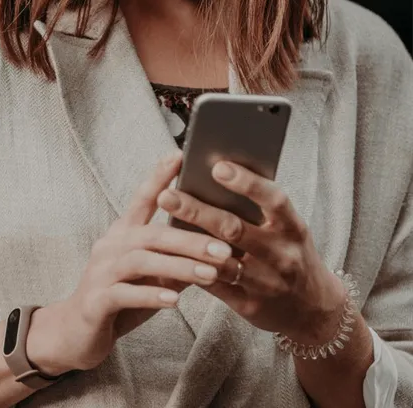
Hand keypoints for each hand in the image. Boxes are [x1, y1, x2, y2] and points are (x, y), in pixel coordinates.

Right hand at [39, 151, 232, 374]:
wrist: (75, 334)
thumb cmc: (121, 299)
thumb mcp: (151, 275)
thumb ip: (175, 259)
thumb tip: (215, 248)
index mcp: (123, 232)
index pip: (142, 198)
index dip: (159, 176)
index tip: (180, 155)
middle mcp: (110, 245)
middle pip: (152, 234)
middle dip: (190, 240)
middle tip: (224, 247)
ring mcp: (100, 272)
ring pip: (142, 261)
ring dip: (179, 267)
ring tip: (209, 274)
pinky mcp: (96, 301)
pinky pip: (125, 294)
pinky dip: (151, 295)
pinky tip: (175, 299)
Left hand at [157, 161, 345, 343]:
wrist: (314, 308)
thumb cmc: (292, 252)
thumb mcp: (288, 228)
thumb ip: (262, 207)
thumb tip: (218, 172)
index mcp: (293, 228)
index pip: (273, 199)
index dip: (247, 183)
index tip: (218, 166)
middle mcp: (282, 255)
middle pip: (235, 230)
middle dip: (198, 211)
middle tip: (167, 194)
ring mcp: (266, 283)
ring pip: (221, 261)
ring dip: (189, 244)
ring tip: (161, 227)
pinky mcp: (250, 306)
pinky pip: (215, 287)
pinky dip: (192, 270)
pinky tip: (171, 256)